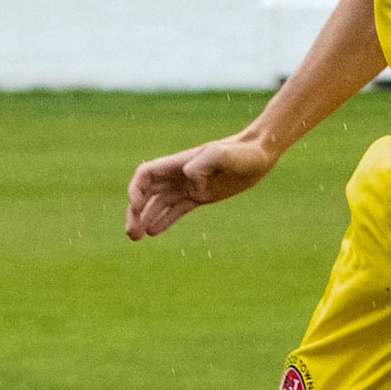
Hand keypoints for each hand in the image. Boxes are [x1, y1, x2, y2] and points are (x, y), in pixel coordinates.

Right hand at [125, 133, 278, 239]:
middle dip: (135, 212)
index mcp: (179, 164)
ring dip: (145, 219)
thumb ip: (203, 163)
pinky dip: (164, 221)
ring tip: (135, 237)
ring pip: (159, 204)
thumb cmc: (242, 152)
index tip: (136, 207)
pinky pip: (176, 210)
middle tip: (131, 233)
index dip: (136, 190)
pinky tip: (153, 232)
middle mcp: (179, 175)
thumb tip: (189, 177)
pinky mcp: (200, 197)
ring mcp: (189, 186)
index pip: (146, 175)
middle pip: (147, 193)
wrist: (259, 155)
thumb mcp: (223, 154)